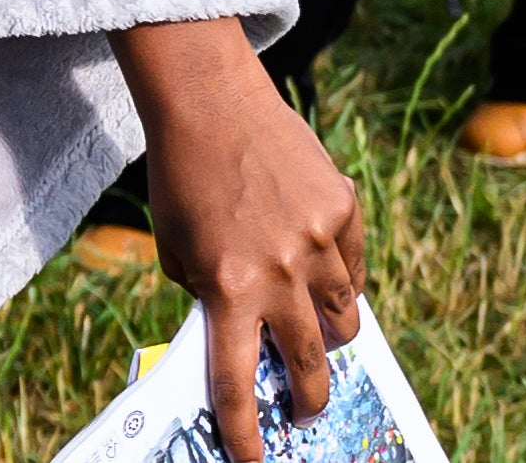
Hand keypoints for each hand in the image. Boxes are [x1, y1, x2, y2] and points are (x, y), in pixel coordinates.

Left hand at [122, 21, 363, 462]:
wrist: (207, 100)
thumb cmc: (180, 174)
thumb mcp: (174, 245)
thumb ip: (207, 292)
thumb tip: (241, 335)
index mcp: (225, 286)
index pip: (235, 380)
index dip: (242, 430)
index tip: (248, 459)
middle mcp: (277, 272)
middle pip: (310, 364)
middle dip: (308, 397)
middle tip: (302, 408)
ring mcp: (318, 243)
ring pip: (341, 319)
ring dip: (325, 331)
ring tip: (306, 323)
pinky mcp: (344, 212)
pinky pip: (351, 269)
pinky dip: (337, 278)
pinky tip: (315, 264)